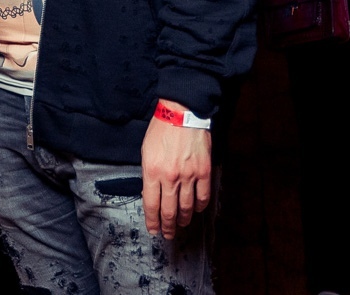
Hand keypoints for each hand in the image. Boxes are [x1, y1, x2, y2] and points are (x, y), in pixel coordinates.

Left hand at [141, 100, 211, 239]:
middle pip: (169, 211)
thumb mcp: (146, 152)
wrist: (182, 113)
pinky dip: (199, 207)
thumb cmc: (161, 130)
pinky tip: (195, 210)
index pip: (151, 205)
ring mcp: (188, 175)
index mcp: (152, 171)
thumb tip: (151, 194)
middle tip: (167, 234)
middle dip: (167, 226)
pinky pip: (202, 196)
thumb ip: (149, 175)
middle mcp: (170, 177)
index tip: (154, 230)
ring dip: (183, 220)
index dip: (152, 221)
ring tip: (180, 225)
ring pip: (186, 207)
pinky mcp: (203, 171)